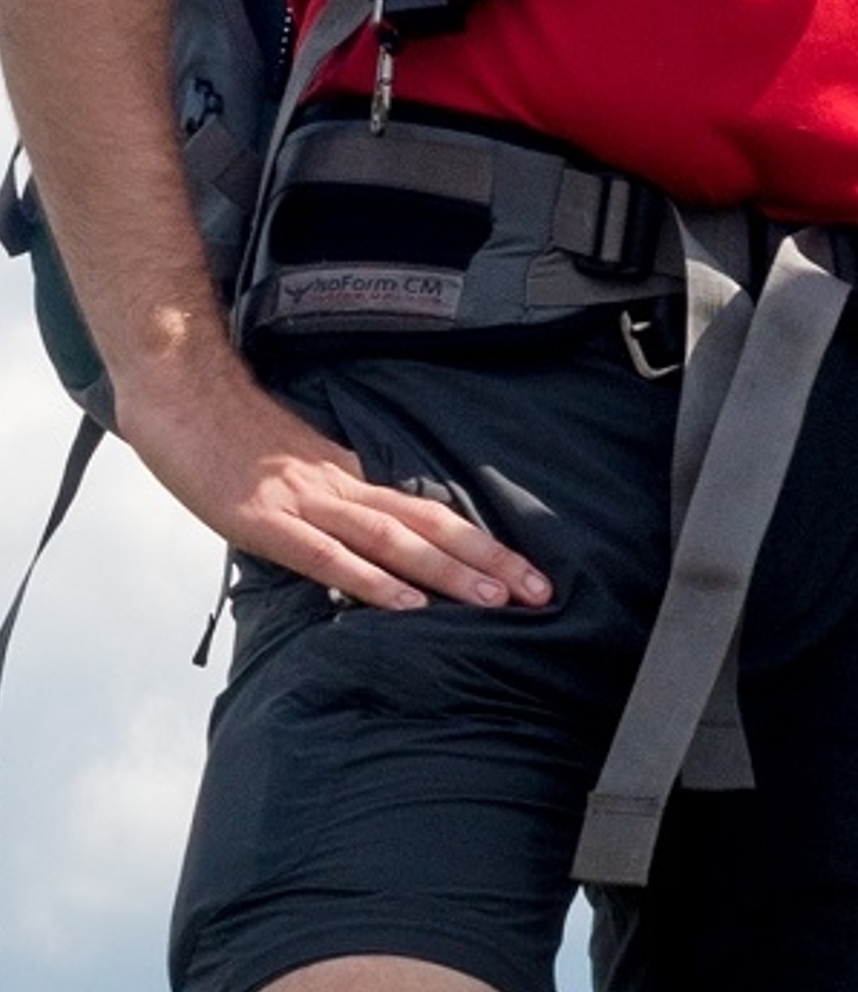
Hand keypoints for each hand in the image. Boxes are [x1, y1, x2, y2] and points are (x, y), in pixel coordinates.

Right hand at [120, 351, 549, 613]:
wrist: (180, 387)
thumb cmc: (227, 432)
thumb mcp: (293, 467)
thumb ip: (330, 502)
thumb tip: (366, 543)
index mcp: (349, 478)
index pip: (431, 514)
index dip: (482, 544)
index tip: (528, 572)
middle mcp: (339, 489)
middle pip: (430, 526)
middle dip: (489, 561)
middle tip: (542, 592)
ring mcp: (303, 504)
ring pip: (391, 540)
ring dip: (447, 573)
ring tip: (495, 600)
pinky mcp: (261, 521)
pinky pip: (324, 556)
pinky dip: (368, 581)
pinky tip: (404, 603)